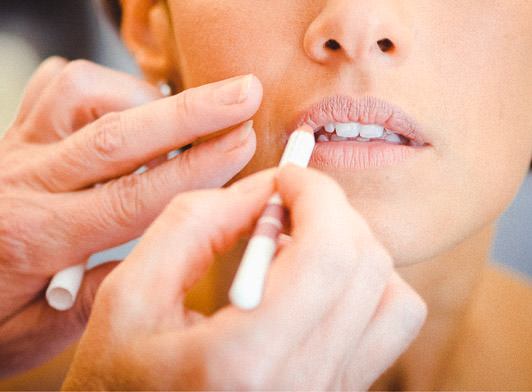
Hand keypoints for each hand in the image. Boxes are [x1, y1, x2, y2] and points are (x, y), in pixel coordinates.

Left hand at [0, 58, 260, 376]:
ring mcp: (10, 150)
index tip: (244, 142)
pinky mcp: (7, 135)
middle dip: (191, 110)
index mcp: (33, 239)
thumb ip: (102, 293)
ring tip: (178, 113)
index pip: (132, 196)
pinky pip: (51, 86)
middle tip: (246, 91)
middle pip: (116, 134)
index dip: (197, 166)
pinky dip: (96, 85)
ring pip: (79, 93)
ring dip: (138, 96)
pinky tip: (122, 107)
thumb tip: (163, 246)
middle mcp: (19, 183)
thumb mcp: (33, 336)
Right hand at [62, 167, 424, 389]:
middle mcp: (303, 384)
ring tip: (303, 249)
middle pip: (368, 268)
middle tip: (292, 203)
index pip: (328, 254)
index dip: (318, 196)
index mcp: (244, 361)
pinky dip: (369, 293)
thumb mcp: (127, 300)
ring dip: (358, 254)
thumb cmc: (121, 385)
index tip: (289, 176)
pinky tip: (318, 289)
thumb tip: (265, 188)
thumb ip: (192, 227)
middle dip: (336, 215)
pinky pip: (389, 332)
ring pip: (396, 300)